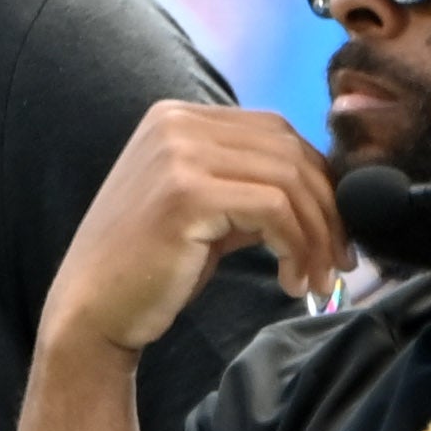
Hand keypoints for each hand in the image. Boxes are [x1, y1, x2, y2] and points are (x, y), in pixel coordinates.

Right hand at [44, 105, 344, 356]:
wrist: (90, 313)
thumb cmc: (148, 269)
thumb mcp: (203, 211)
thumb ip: (247, 185)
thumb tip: (324, 189)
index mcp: (175, 118)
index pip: (276, 132)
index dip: (319, 180)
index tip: (336, 231)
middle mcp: (175, 124)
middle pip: (290, 151)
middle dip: (329, 209)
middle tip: (340, 261)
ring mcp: (178, 154)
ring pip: (289, 181)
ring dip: (318, 235)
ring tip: (316, 278)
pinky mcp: (186, 194)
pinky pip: (273, 210)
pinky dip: (297, 246)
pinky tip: (290, 280)